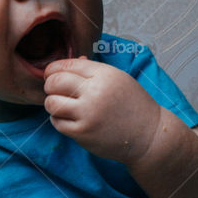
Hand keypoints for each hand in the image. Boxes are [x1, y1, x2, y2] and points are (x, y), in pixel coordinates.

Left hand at [42, 56, 160, 162]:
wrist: (148, 135)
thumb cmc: (133, 106)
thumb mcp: (119, 79)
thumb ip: (94, 70)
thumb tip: (71, 62)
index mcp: (104, 74)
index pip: (67, 65)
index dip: (54, 70)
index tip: (52, 75)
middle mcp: (95, 92)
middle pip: (55, 82)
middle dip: (50, 85)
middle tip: (54, 90)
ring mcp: (88, 113)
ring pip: (52, 103)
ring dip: (52, 103)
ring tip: (61, 105)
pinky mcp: (83, 132)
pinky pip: (57, 123)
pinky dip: (58, 120)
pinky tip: (68, 119)